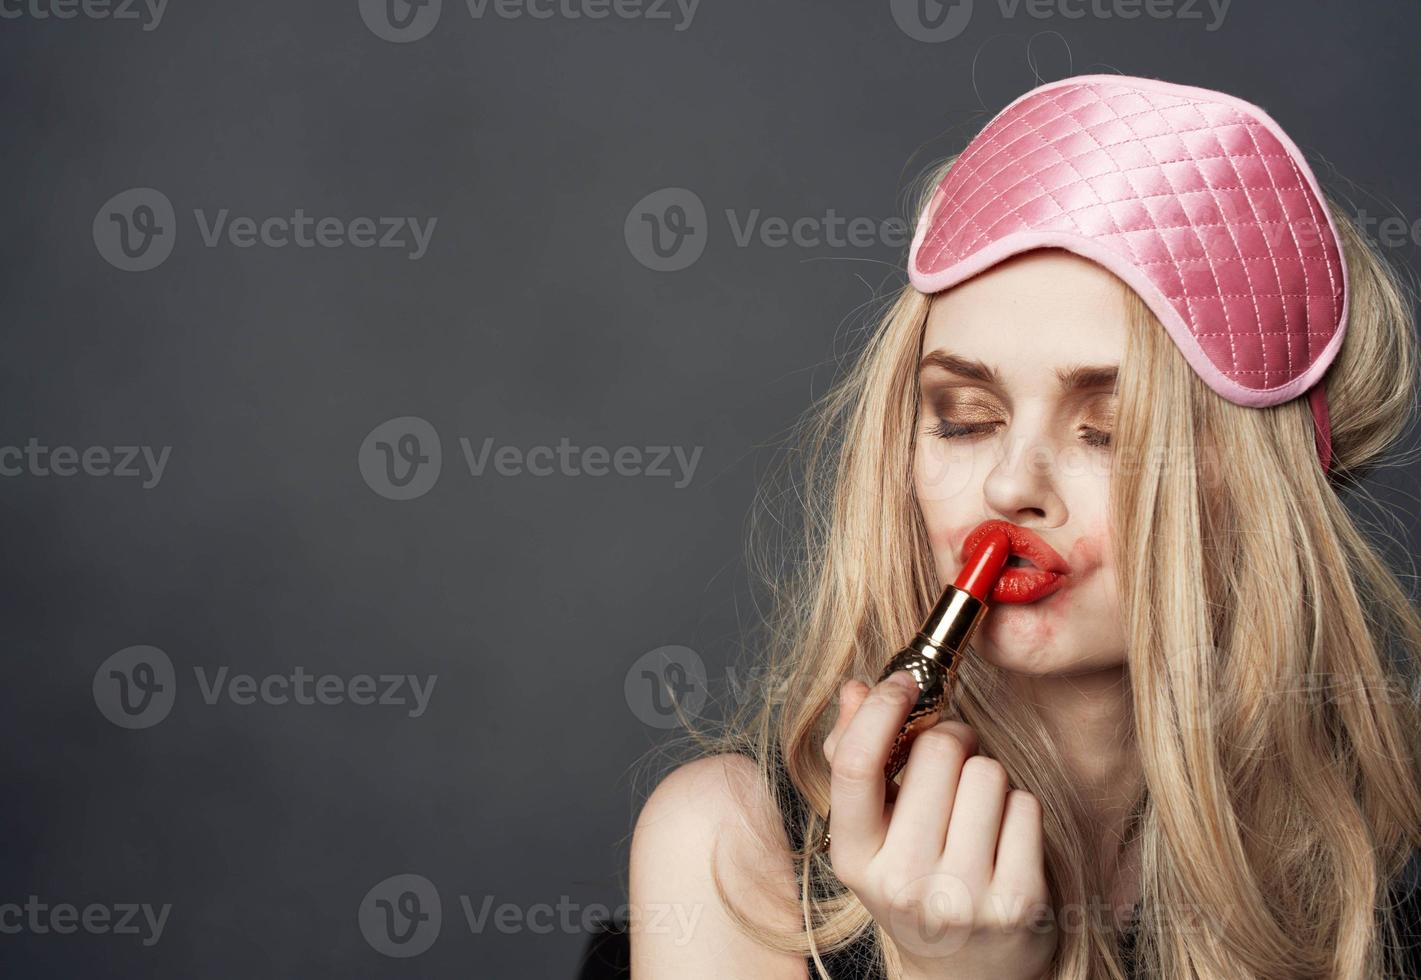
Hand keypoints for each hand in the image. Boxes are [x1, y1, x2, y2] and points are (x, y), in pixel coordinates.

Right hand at [822, 670, 1056, 979]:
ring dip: (988, 777)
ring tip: (977, 812)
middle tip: (952, 766)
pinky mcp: (1017, 904)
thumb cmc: (918, 881)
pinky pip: (1025, 806)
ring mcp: (961, 897)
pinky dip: (1019, 810)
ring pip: (987, 773)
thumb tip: (854, 688)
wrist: (970, 974)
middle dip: (951, 742)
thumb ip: (856, 756)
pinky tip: (1004, 839)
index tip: (902, 682)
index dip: (880, 710)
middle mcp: (901, 882)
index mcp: (854, 858)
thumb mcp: (874, 834)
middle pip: (938, 752)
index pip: (855, 766)